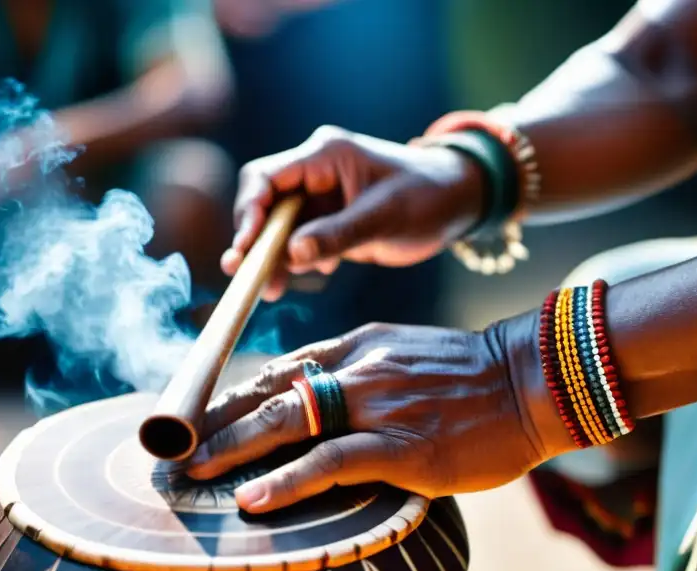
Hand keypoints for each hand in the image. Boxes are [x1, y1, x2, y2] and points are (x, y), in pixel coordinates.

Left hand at [185, 316, 571, 512]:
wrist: (531, 382)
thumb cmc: (470, 377)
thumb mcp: (404, 354)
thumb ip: (357, 370)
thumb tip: (315, 398)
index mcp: (357, 345)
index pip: (278, 366)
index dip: (232, 394)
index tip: (198, 418)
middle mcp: (357, 367)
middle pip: (268, 390)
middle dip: (215, 420)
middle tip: (174, 447)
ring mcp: (376, 404)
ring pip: (287, 420)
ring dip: (232, 446)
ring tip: (191, 471)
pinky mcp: (401, 445)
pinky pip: (331, 461)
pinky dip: (287, 480)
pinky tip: (254, 498)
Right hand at [224, 125, 485, 300]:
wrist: (456, 202)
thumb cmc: (427, 195)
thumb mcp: (386, 216)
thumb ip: (339, 234)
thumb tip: (293, 255)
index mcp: (324, 155)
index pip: (267, 178)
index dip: (250, 211)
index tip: (245, 246)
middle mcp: (313, 174)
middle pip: (264, 205)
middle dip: (252, 240)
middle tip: (240, 273)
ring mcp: (318, 200)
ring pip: (277, 229)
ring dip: (269, 258)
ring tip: (269, 290)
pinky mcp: (327, 223)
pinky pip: (296, 243)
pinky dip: (291, 264)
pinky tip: (300, 279)